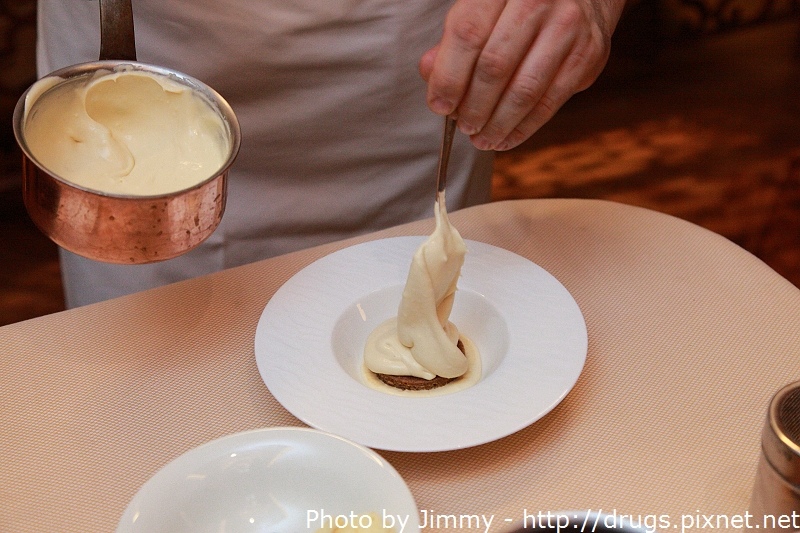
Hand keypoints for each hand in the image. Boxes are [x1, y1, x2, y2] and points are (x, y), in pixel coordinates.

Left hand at [419, 0, 624, 150]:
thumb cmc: (519, 6)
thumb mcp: (482, 8)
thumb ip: (455, 40)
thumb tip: (430, 75)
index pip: (467, 34)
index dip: (449, 77)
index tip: (440, 106)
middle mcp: (538, 0)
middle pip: (495, 66)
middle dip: (473, 106)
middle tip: (463, 126)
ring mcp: (568, 26)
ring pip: (524, 90)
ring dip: (497, 124)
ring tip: (481, 139)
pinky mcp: (588, 54)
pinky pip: (550, 102)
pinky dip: (524, 128)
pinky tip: (506, 138)